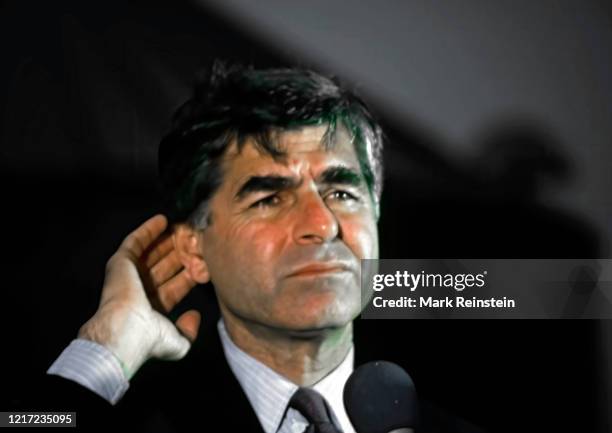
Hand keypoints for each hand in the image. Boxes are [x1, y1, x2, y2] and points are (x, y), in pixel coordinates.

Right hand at [78, 214, 200, 377]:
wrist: (126, 332)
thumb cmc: (149, 339)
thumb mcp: (178, 342)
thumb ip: (190, 331)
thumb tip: (194, 316)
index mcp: (155, 307)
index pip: (177, 285)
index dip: (191, 272)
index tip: (207, 260)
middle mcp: (143, 290)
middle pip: (166, 265)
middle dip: (182, 253)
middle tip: (198, 240)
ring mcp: (131, 275)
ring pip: (153, 252)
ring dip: (168, 240)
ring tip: (185, 227)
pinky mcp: (122, 262)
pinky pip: (136, 241)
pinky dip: (149, 230)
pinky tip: (163, 220)